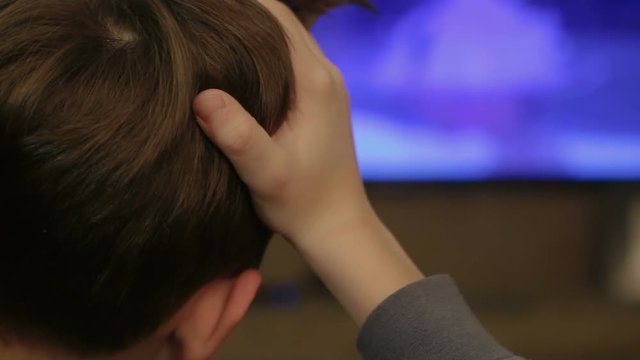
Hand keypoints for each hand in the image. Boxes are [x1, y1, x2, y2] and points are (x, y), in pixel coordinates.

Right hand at [193, 0, 371, 248]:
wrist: (337, 226)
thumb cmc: (302, 204)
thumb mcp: (266, 174)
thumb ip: (238, 136)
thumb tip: (202, 96)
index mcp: (315, 83)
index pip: (276, 18)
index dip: (239, 5)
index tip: (202, 10)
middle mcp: (326, 75)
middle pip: (282, 21)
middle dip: (242, 12)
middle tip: (200, 19)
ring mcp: (327, 86)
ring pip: (287, 38)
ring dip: (253, 30)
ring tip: (211, 33)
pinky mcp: (322, 99)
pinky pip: (292, 58)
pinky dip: (264, 51)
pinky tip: (237, 63)